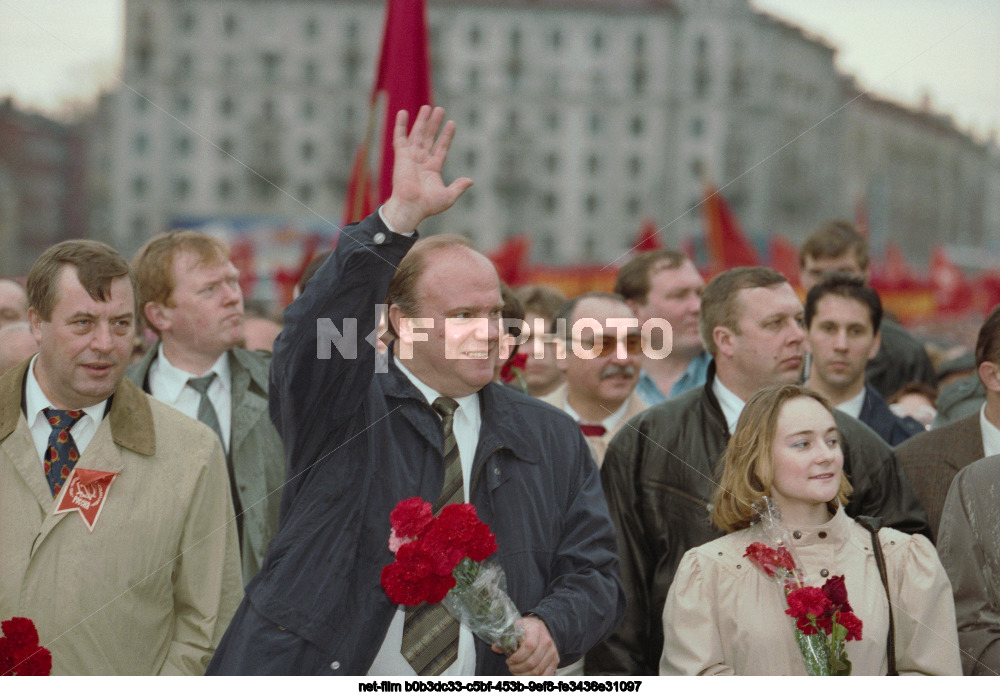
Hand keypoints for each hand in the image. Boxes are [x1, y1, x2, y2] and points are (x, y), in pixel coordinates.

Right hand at [380, 105, 472, 233]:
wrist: (411, 207)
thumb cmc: (428, 205)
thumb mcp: (448, 196)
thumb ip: (459, 187)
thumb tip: (470, 181)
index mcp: (433, 168)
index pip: (441, 147)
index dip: (446, 136)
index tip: (452, 123)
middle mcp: (422, 161)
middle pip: (429, 137)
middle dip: (435, 124)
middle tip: (440, 109)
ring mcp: (411, 157)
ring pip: (417, 134)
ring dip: (422, 121)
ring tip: (428, 107)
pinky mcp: (400, 156)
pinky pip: (400, 138)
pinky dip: (400, 125)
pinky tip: (403, 112)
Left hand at [492, 615, 559, 675]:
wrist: (542, 627)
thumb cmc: (525, 629)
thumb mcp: (515, 628)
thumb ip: (505, 638)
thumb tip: (495, 648)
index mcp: (535, 630)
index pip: (529, 646)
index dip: (517, 657)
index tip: (508, 660)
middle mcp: (546, 641)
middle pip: (532, 662)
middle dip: (518, 669)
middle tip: (511, 667)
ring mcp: (552, 651)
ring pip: (537, 671)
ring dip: (523, 675)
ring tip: (516, 671)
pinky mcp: (555, 660)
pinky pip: (545, 675)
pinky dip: (534, 679)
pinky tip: (525, 675)